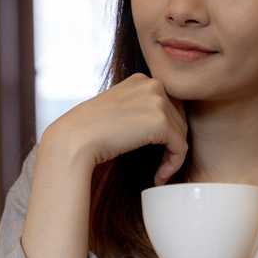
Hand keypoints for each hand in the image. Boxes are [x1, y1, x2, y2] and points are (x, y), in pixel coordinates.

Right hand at [41, 73, 188, 183]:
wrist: (75, 140)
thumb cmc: (90, 131)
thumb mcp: (117, 109)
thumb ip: (138, 109)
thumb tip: (161, 127)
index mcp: (141, 80)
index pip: (169, 106)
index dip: (166, 131)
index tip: (156, 151)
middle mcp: (152, 84)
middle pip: (178, 119)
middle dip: (172, 143)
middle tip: (160, 165)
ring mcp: (158, 101)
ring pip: (181, 135)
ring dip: (172, 157)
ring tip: (158, 173)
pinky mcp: (161, 122)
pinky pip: (180, 148)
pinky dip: (172, 165)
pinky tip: (158, 176)